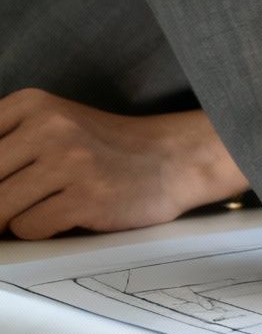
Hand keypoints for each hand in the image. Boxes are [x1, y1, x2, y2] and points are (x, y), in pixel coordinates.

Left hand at [0, 90, 249, 238]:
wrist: (173, 158)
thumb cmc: (107, 148)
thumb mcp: (52, 124)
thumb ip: (7, 144)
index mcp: (33, 105)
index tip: (4, 181)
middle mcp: (49, 128)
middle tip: (16, 202)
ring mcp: (69, 162)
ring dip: (10, 220)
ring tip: (38, 208)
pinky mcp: (86, 197)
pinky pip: (29, 228)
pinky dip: (38, 229)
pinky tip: (62, 215)